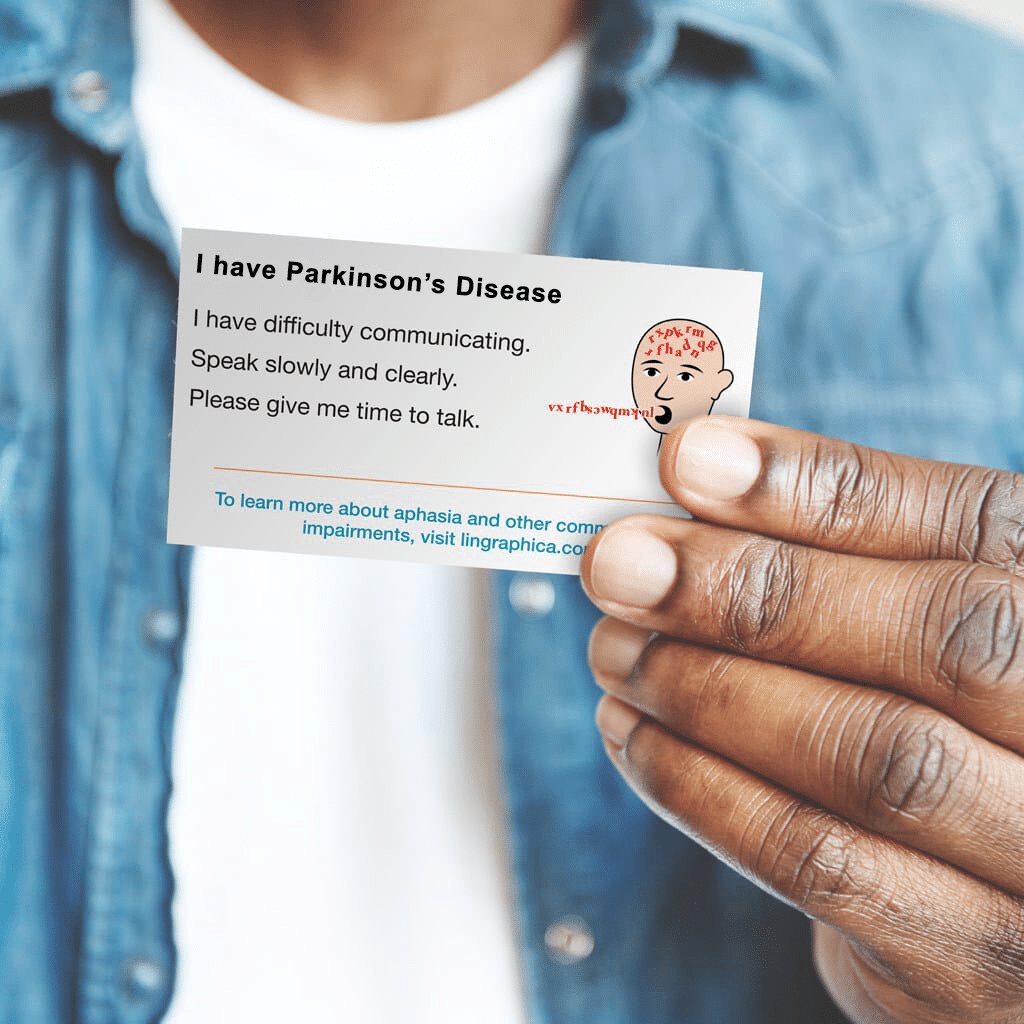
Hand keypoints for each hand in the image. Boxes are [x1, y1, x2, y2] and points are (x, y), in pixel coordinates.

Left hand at [580, 416, 1023, 1023]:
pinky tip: (635, 738)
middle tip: (618, 565)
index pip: (971, 525)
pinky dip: (705, 791)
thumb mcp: (929, 621)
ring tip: (614, 649)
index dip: (819, 485)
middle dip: (754, 590)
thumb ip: (848, 560)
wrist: (1000, 880)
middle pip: (944, 636)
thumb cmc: (948, 722)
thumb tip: (696, 485)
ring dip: (711, 692)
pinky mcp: (977, 965)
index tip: (690, 459)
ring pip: (881, 758)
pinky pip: (826, 866)